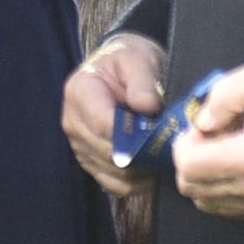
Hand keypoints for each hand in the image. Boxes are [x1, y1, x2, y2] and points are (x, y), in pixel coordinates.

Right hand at [65, 33, 167, 185]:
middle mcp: (72, 121)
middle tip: (171, 149)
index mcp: (80, 91)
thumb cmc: (129, 60)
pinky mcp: (91, 161)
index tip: (160, 135)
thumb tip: (146, 106)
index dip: (134, 135)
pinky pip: (114, 184)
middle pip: (109, 153)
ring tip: (164, 157)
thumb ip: (142, 80)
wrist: (121, 69)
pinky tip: (153, 168)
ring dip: (142, 170)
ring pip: (113, 173)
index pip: (103, 124)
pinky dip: (136, 182)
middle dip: (142, 153)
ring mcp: (79, 145)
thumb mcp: (138, 58)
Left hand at [171, 60, 243, 221]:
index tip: (205, 126)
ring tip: (228, 151)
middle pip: (192, 188)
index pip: (188, 166)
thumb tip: (202, 123)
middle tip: (214, 136)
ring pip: (207, 202)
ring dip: (207, 176)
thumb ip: (223, 96)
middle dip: (192, 160)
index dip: (186, 143)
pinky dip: (224, 189)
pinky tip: (241, 165)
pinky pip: (230, 209)